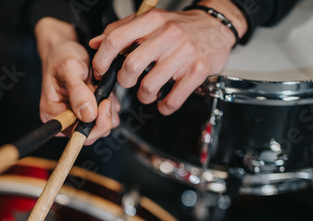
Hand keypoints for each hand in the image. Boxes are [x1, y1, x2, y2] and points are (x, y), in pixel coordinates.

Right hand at [35, 18, 120, 144]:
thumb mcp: (70, 69)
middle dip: (104, 117)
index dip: (94, 125)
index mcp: (53, 114)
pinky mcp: (87, 115)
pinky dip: (110, 107)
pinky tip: (104, 93)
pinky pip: (105, 119)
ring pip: (101, 127)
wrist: (65, 50)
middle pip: (90, 135)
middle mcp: (63, 121)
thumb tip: (88, 114)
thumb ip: (78, 92)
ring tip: (101, 90)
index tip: (103, 104)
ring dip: (108, 110)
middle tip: (106, 96)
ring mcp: (76, 119)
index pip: (76, 134)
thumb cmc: (62, 57)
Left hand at [89, 0, 246, 114]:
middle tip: (127, 82)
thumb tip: (95, 43)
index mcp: (152, 21)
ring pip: (150, 85)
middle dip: (123, 81)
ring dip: (144, 96)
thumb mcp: (151, 21)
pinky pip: (173, 99)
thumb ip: (122, 30)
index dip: (102, 60)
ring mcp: (184, 53)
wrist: (217, 26)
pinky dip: (164, 106)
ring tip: (147, 93)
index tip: (101, 71)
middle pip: (131, 65)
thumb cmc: (181, 26)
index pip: (116, 39)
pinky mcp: (198, 70)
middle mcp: (168, 34)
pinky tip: (164, 102)